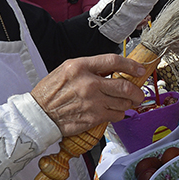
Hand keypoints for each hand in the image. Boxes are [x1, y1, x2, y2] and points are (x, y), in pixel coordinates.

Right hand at [31, 54, 147, 136]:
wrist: (39, 114)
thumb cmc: (51, 91)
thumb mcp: (67, 69)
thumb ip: (91, 67)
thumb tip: (114, 69)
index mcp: (81, 67)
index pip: (113, 61)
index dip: (131, 65)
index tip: (139, 69)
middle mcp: (89, 84)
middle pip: (124, 86)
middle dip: (137, 91)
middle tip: (139, 93)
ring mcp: (92, 102)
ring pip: (123, 102)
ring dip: (129, 103)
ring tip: (127, 102)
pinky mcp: (93, 118)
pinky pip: (116, 115)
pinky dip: (120, 113)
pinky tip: (115, 111)